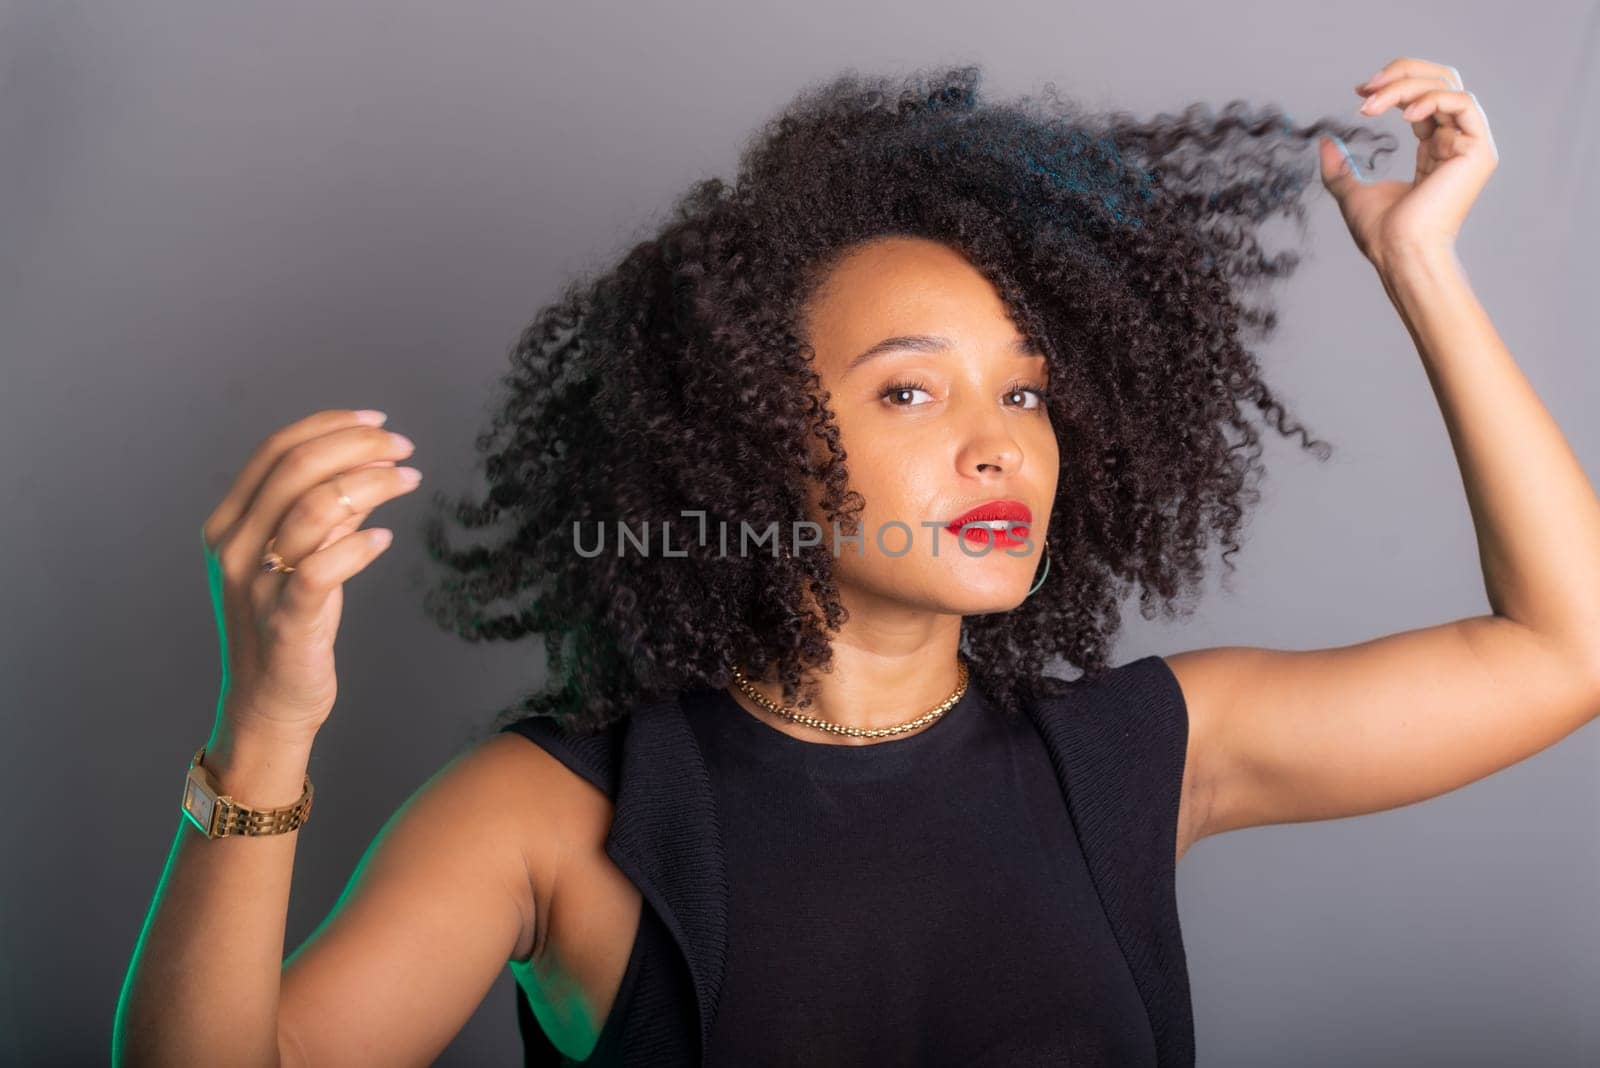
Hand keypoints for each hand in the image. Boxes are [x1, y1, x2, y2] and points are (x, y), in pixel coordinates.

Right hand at [199, 409, 421, 742]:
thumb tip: (369, 460)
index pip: (274, 450)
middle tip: (403, 447)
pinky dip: (360, 545)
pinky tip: (386, 539)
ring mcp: (255, 584)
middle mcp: (233, 547)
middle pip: (295, 468)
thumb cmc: (291, 623)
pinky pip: (323, 569)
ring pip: (313, 508)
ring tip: (408, 480)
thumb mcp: (303, 555)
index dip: (329, 426)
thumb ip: (329, 509)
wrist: (269, 703)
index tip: (377, 421)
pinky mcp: (286, 620)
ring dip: (371, 485)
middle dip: (357, 446)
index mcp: (229, 523)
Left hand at [1319, 56, 1498, 273]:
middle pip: (1441, 81)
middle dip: (1401, 74)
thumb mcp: (1350, 193)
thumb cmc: (1381, 234)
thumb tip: (1326, 142)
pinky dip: (1431, 99)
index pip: (1424, 97)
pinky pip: (1462, 103)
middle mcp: (1456, 142)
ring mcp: (1470, 145)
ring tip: (1370, 104)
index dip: (1393, 87)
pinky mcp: (1478, 150)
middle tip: (1365, 87)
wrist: (1400, 254)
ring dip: (1405, 87)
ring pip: (1447, 87)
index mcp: (1435, 149)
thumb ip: (1340, 168)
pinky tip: (1404, 114)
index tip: (1359, 92)